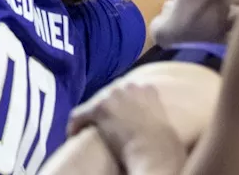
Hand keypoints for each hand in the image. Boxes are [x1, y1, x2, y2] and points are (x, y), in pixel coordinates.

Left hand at [69, 83, 185, 172]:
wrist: (155, 152)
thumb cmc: (165, 146)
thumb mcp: (164, 122)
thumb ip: (152, 112)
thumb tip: (145, 122)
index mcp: (147, 88)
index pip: (127, 91)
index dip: (121, 105)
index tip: (119, 116)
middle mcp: (129, 86)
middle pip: (109, 95)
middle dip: (105, 109)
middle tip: (103, 125)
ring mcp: (113, 96)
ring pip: (93, 104)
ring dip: (90, 118)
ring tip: (87, 132)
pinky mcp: (98, 108)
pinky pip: (79, 115)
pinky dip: (75, 126)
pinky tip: (73, 135)